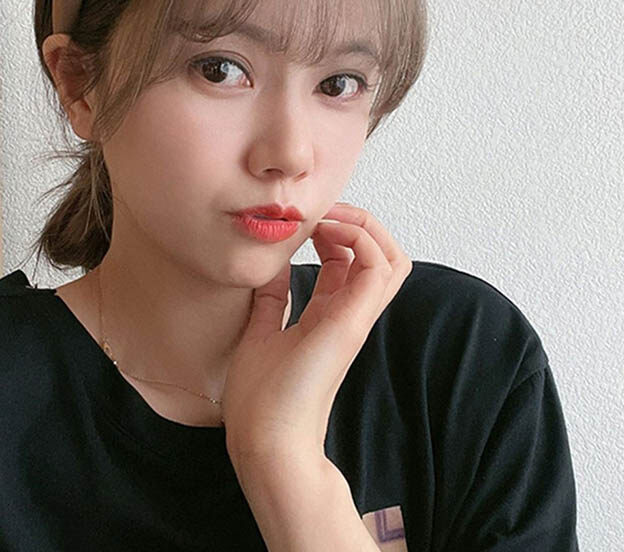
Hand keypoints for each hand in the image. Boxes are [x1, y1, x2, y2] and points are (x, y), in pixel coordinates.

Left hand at [221, 201, 411, 464]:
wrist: (264, 440)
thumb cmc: (260, 398)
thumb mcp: (259, 332)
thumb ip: (271, 301)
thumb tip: (270, 268)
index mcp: (328, 315)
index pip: (351, 262)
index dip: (335, 231)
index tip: (306, 221)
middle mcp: (348, 313)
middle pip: (382, 256)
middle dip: (359, 222)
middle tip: (324, 212)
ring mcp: (355, 317)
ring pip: (393, 258)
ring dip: (365, 227)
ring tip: (329, 219)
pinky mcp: (352, 322)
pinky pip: (379, 267)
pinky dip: (360, 240)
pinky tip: (326, 234)